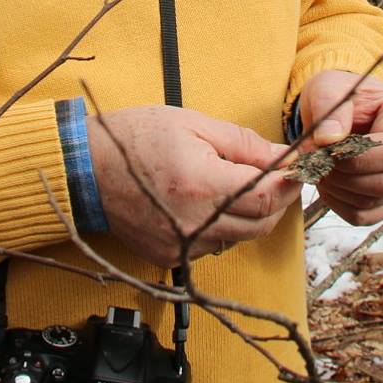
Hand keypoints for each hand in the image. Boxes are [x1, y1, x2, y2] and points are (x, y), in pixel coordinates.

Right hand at [87, 105, 299, 265]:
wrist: (84, 169)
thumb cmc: (136, 138)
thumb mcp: (193, 124)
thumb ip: (244, 144)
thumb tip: (286, 154)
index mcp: (202, 186)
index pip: (267, 198)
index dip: (290, 184)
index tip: (298, 169)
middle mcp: (193, 224)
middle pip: (261, 224)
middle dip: (276, 201)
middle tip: (278, 177)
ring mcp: (181, 246)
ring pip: (239, 238)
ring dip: (250, 214)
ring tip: (238, 185)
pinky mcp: (169, 258)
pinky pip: (213, 246)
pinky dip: (222, 226)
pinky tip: (208, 203)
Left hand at [295, 70, 382, 225]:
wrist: (342, 110)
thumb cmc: (340, 94)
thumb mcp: (329, 87)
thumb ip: (329, 107)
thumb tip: (328, 140)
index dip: (357, 159)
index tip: (326, 151)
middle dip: (344, 177)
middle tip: (315, 161)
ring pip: (376, 203)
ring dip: (338, 191)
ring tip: (318, 167)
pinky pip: (367, 216)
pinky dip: (340, 205)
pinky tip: (327, 184)